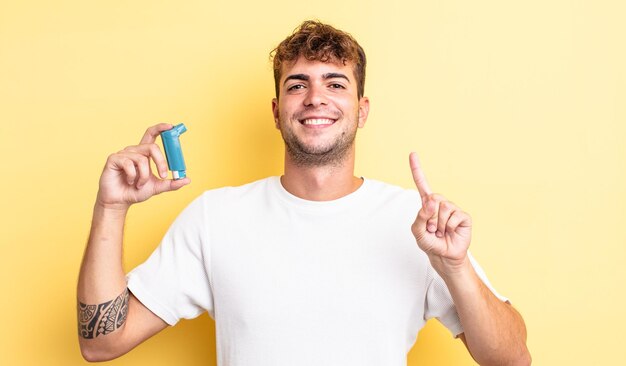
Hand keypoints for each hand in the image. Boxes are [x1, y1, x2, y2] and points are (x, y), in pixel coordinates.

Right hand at [96, 123, 189, 210]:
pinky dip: (133, 176)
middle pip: (152, 147)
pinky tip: (130, 182)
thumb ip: (171, 183)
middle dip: (161, 162)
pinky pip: (128, 164)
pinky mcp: (113, 159)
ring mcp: (123, 154)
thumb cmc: (136, 192)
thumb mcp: (157, 187)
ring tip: (139, 184)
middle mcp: (134, 151)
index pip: (152, 135)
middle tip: (163, 175)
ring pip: (142, 159)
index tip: (171, 126)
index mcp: (144, 154)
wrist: (119, 201)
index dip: (160, 128)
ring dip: (145, 176)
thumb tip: (187, 180)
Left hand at [409, 152, 470, 272]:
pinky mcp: (464, 216)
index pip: (422, 184)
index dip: (417, 169)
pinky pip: (454, 216)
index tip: (412, 153)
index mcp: (427, 204)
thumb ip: (420, 217)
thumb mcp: (418, 232)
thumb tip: (431, 201)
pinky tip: (450, 232)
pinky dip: (449, 227)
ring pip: (443, 208)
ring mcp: (453, 209)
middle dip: (430, 217)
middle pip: (432, 198)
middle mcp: (441, 203)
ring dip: (439, 224)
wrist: (445, 256)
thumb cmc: (430, 243)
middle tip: (433, 229)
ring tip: (441, 232)